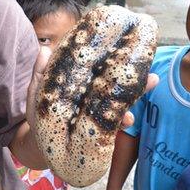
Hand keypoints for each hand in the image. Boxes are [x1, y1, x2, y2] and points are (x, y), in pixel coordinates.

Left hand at [26, 46, 158, 129]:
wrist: (38, 143)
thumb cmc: (39, 113)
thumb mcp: (38, 91)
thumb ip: (41, 72)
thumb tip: (45, 50)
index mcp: (82, 80)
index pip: (100, 65)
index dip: (114, 56)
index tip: (127, 46)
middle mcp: (94, 93)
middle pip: (116, 81)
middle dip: (134, 77)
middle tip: (150, 76)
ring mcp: (97, 111)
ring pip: (120, 100)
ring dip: (134, 97)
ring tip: (145, 90)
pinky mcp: (98, 128)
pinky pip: (114, 123)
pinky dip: (122, 120)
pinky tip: (127, 119)